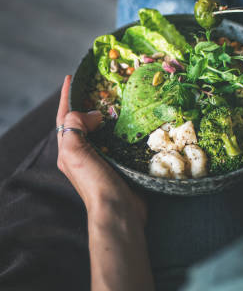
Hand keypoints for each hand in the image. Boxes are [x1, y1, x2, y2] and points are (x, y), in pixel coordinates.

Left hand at [56, 75, 145, 222]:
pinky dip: (121, 127)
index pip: (64, 117)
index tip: (71, 78)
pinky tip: (130, 121)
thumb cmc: (95, 184)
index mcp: (68, 149)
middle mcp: (82, 153)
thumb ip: (75, 127)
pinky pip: (117, 139)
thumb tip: (93, 114)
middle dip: (86, 102)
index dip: (66, 96)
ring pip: (100, 129)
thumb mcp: (76, 153)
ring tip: (115, 98)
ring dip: (105, 113)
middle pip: (81, 121)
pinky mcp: (119, 163)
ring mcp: (101, 158)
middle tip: (98, 85)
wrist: (118, 212)